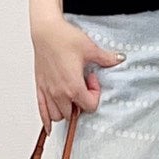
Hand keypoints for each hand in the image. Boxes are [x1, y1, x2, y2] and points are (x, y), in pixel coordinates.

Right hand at [31, 14, 125, 131]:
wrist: (45, 31)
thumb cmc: (64, 38)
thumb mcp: (90, 48)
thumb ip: (106, 58)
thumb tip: (119, 59)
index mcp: (73, 86)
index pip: (89, 106)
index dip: (95, 94)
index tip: (91, 78)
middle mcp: (59, 93)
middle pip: (74, 113)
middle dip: (81, 103)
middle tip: (82, 86)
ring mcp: (48, 91)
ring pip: (58, 116)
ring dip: (66, 111)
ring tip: (70, 95)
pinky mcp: (39, 87)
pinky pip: (41, 111)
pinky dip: (46, 121)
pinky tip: (49, 128)